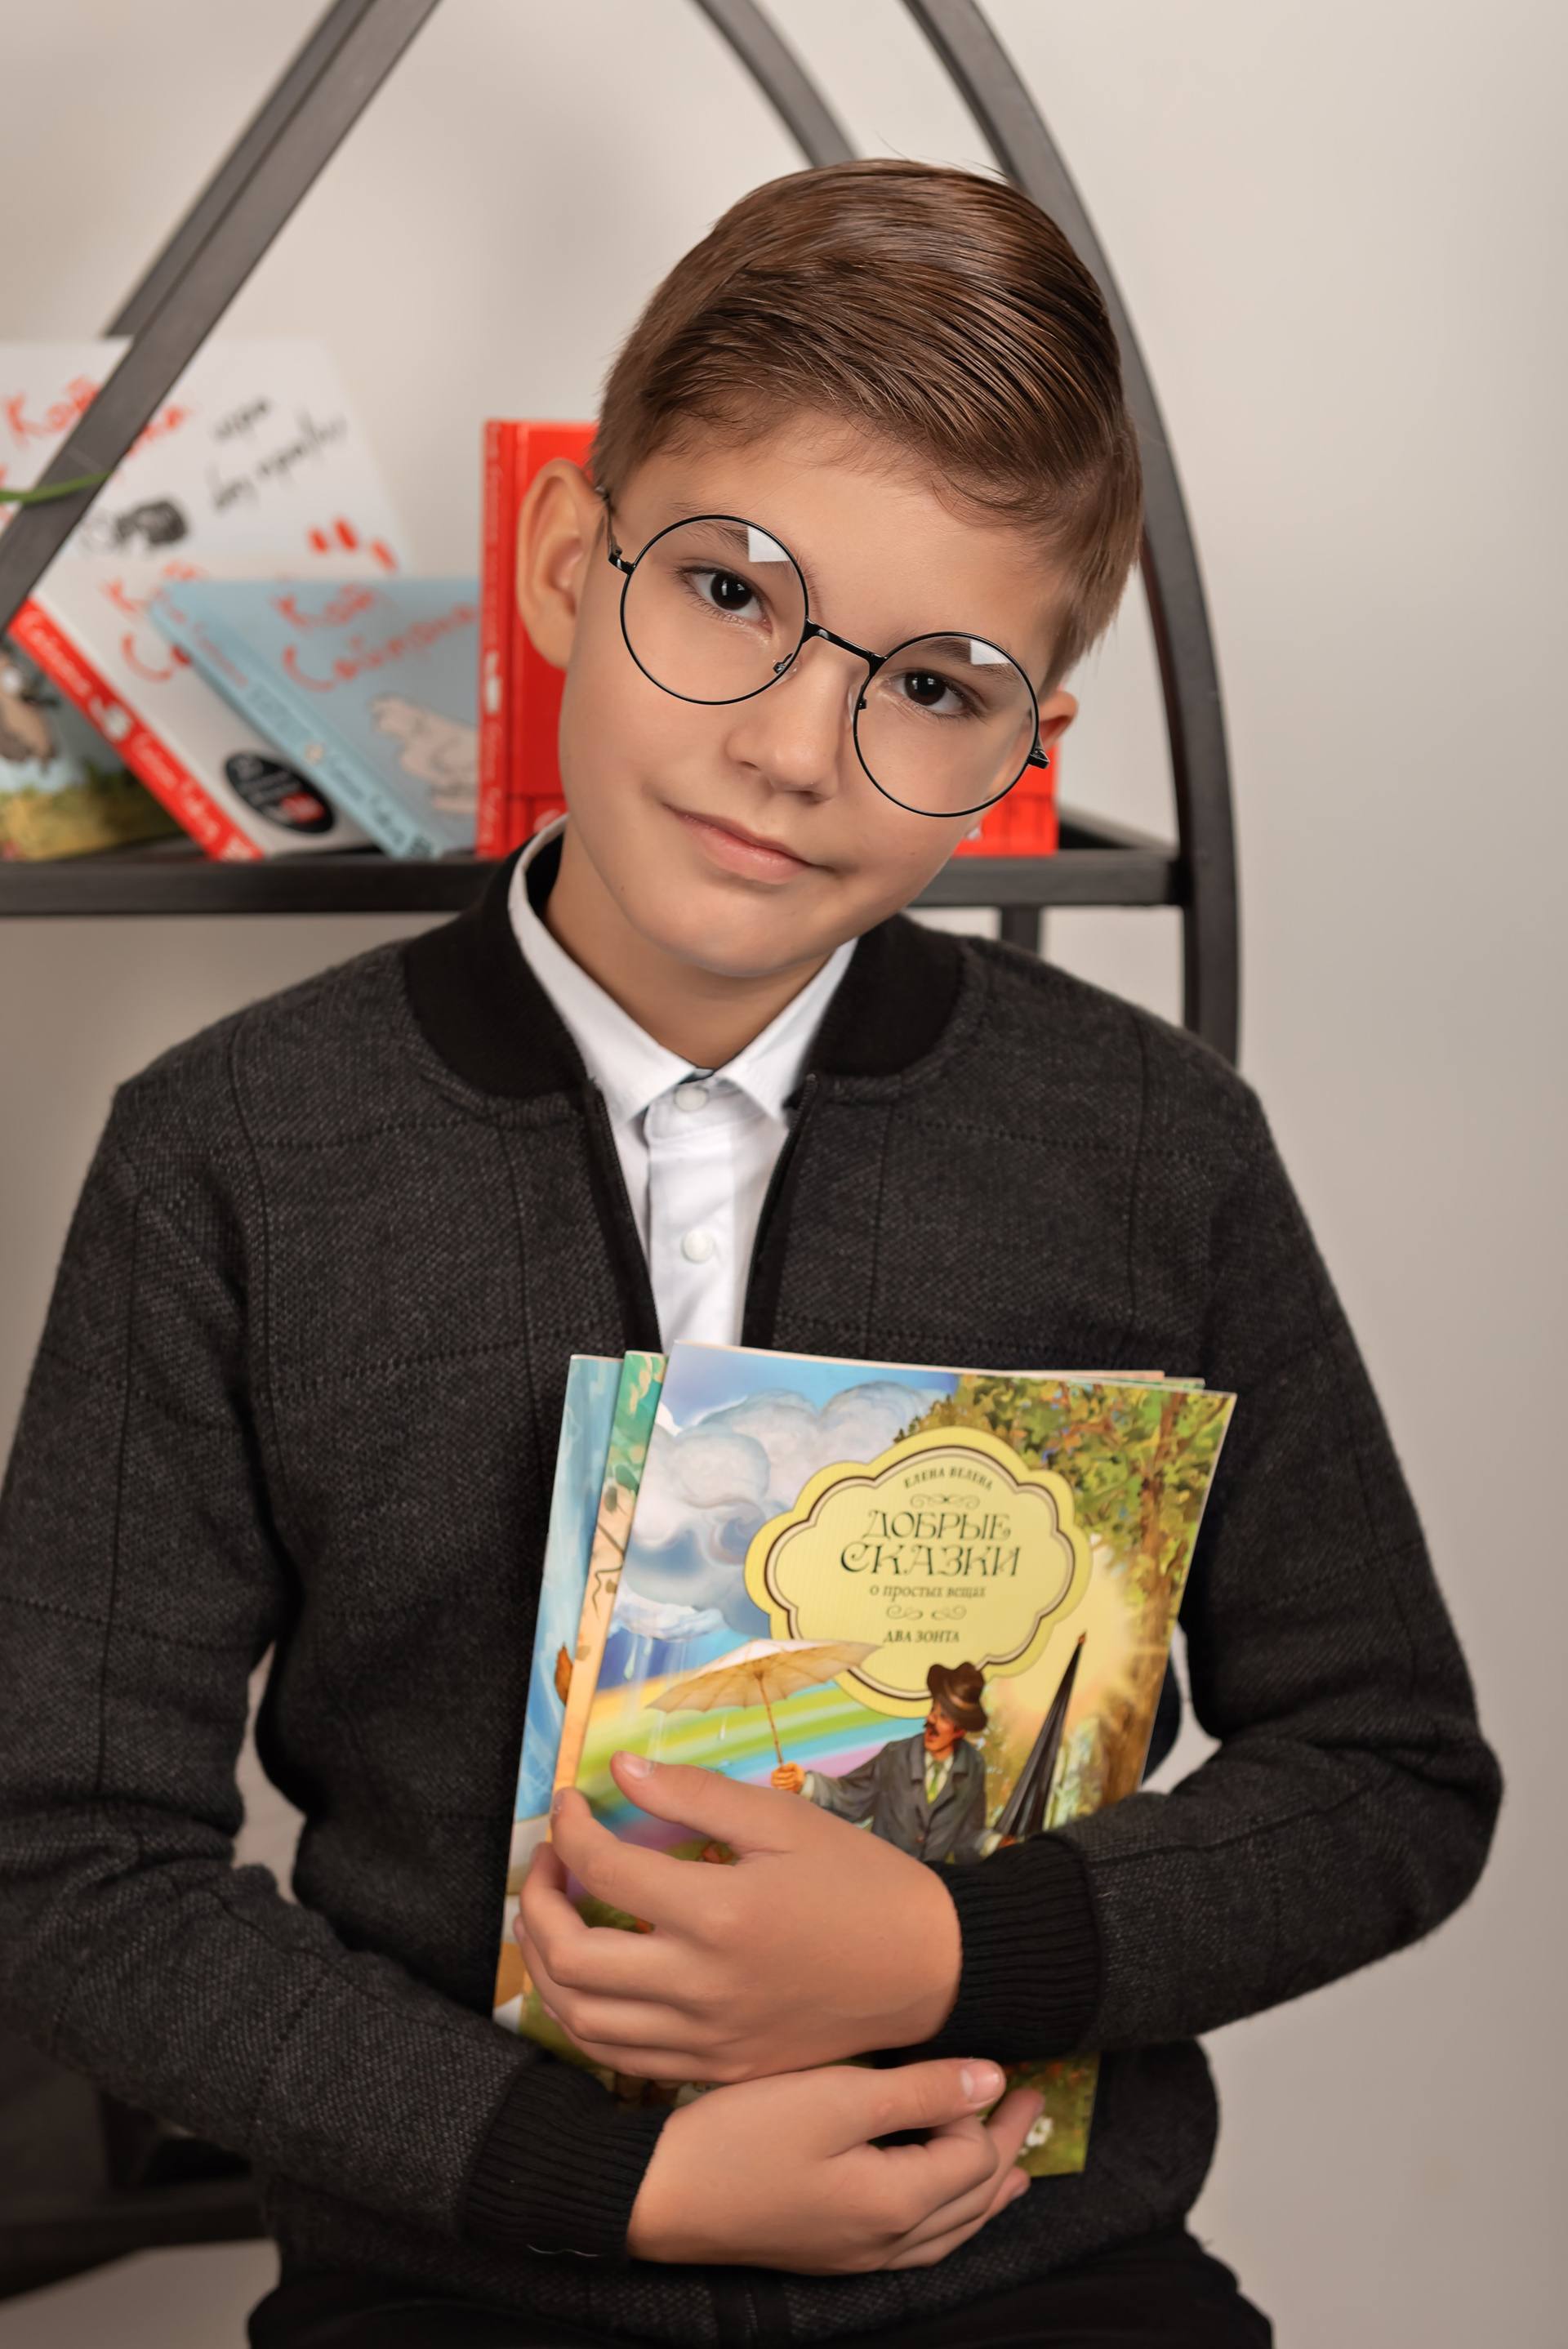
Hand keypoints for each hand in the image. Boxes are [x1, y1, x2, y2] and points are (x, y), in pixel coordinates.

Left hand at [517, 1754, 960, 2080]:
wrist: (928, 1971)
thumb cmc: (861, 1884)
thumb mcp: (785, 1821)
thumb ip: (695, 1794)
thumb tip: (620, 1770)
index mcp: (718, 1915)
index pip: (602, 1871)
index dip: (570, 1828)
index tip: (571, 1802)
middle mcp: (701, 1987)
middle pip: (570, 1957)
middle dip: (535, 1900)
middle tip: (548, 1859)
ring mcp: (706, 2038)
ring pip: (581, 2018)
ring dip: (545, 1963)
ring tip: (553, 1915)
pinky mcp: (716, 2067)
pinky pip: (621, 2056)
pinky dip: (582, 2017)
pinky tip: (587, 1978)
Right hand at [627, 2057, 1039, 2270]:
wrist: (658, 2194)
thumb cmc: (741, 2137)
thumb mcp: (833, 2096)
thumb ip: (919, 2092)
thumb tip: (992, 2081)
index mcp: (894, 2205)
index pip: (973, 2160)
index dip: (989, 2112)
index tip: (1001, 2066)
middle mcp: (884, 2244)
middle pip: (971, 2201)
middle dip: (1008, 2151)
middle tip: (1036, 2104)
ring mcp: (855, 2255)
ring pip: (948, 2232)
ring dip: (985, 2193)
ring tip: (1016, 2169)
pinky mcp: (828, 2251)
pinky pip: (915, 2244)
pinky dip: (947, 2218)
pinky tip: (943, 2204)